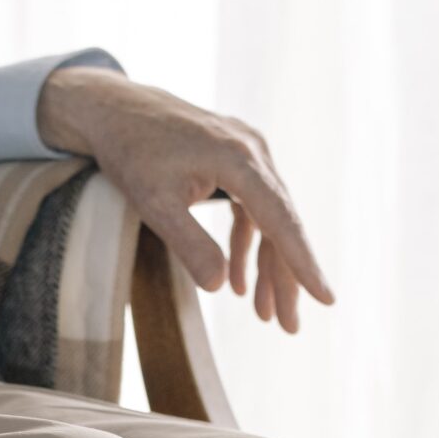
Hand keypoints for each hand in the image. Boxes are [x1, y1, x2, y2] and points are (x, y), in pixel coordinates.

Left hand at [38, 67, 333, 333]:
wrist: (113, 109)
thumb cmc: (130, 151)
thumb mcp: (154, 203)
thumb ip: (189, 244)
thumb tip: (218, 288)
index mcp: (238, 159)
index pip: (280, 219)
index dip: (302, 263)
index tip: (325, 297)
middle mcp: (253, 151)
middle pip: (281, 223)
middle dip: (285, 278)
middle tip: (289, 328)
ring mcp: (247, 152)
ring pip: (269, 218)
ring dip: (266, 266)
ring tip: (264, 314)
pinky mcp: (235, 159)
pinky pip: (251, 208)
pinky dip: (246, 244)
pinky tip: (235, 282)